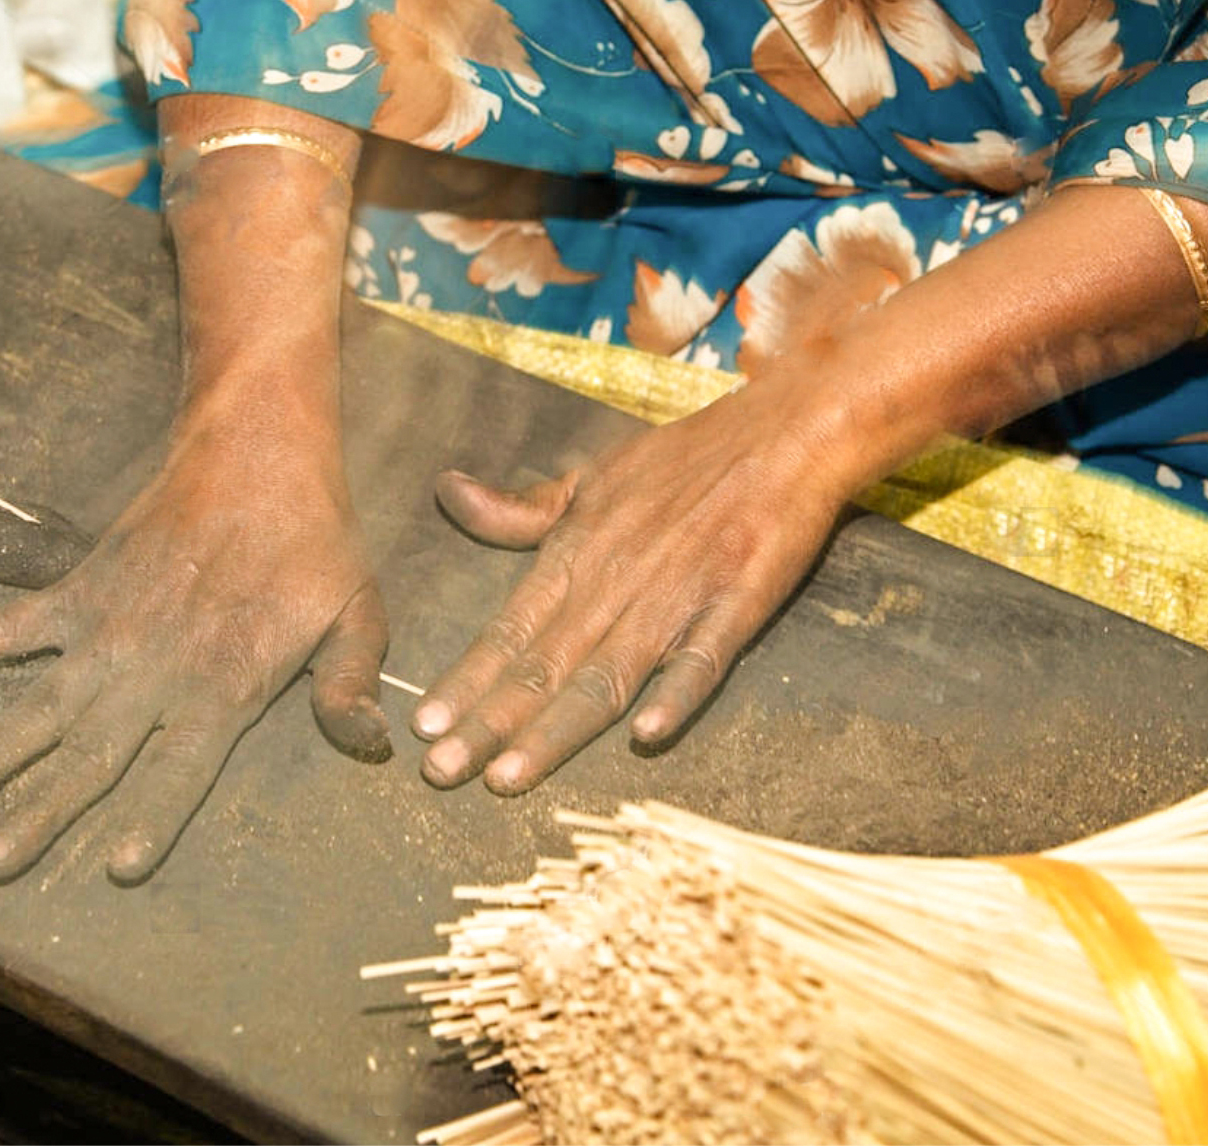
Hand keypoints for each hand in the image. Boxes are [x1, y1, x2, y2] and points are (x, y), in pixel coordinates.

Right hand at [0, 418, 389, 885]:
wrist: (256, 448)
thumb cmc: (313, 539)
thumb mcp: (357, 612)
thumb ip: (349, 686)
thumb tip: (372, 749)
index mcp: (226, 685)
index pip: (182, 770)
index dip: (152, 819)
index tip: (113, 867)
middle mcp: (156, 669)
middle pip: (90, 757)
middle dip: (38, 814)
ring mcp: (108, 629)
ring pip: (38, 706)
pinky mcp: (80, 589)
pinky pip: (9, 627)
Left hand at [410, 376, 853, 793]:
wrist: (784, 431)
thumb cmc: (684, 460)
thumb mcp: (592, 476)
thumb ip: (523, 509)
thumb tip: (449, 496)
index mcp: (578, 553)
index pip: (509, 629)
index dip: (466, 680)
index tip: (423, 726)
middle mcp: (617, 582)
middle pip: (543, 666)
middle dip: (487, 724)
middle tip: (438, 773)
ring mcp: (678, 596)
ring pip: (606, 677)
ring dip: (554, 731)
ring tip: (507, 777)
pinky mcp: (738, 604)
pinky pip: (703, 658)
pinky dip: (676, 696)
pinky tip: (647, 738)